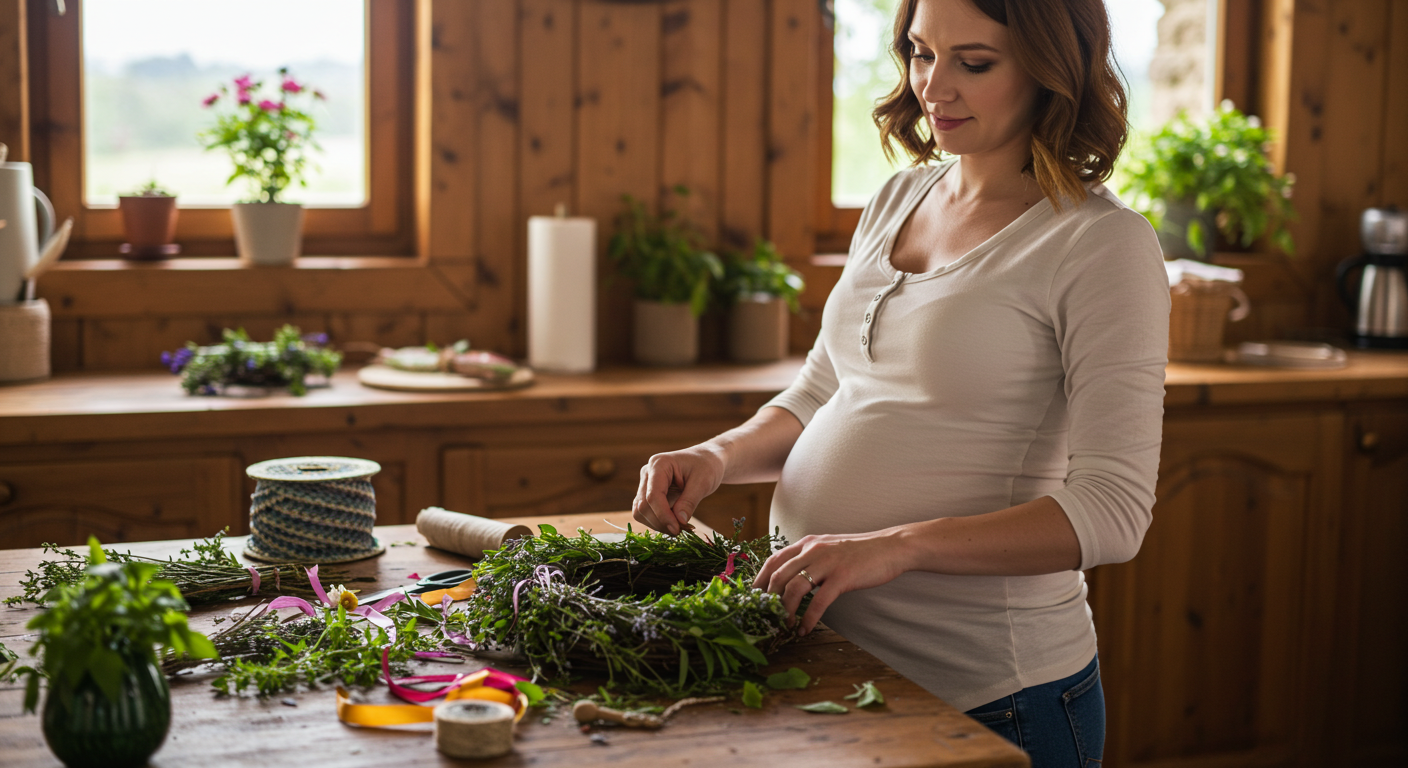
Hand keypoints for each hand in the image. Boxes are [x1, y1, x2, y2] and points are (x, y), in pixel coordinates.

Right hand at [631, 446, 725, 535]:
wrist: (706, 461)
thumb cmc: (706, 466)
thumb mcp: (703, 482)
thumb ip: (689, 501)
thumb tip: (679, 521)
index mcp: (659, 464)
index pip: (653, 495)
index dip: (663, 515)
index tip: (677, 529)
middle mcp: (648, 472)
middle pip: (643, 506)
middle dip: (660, 522)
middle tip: (681, 531)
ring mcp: (646, 483)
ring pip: (641, 512)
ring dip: (658, 524)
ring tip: (680, 528)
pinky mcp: (648, 493)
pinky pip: (646, 513)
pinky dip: (659, 522)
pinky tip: (675, 524)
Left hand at [752, 528, 912, 634]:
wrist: (891, 547)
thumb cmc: (860, 552)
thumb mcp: (829, 548)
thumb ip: (809, 559)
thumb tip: (790, 579)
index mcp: (807, 543)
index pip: (772, 561)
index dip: (758, 581)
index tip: (752, 600)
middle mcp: (812, 550)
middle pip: (778, 576)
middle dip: (768, 600)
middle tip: (765, 617)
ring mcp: (827, 562)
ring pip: (794, 589)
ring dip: (785, 611)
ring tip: (783, 626)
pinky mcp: (842, 577)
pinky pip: (818, 601)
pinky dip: (808, 618)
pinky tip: (804, 629)